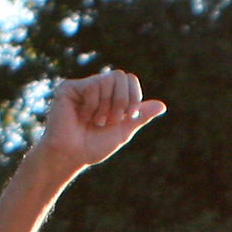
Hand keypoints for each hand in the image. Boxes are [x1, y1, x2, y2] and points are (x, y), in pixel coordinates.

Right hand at [35, 68, 162, 171]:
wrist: (71, 155)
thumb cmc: (93, 146)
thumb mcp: (123, 131)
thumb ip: (140, 116)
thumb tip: (162, 106)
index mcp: (110, 96)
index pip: (129, 80)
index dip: (134, 95)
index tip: (130, 116)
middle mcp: (96, 87)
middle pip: (120, 76)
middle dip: (122, 100)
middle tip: (113, 119)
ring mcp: (82, 86)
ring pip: (107, 80)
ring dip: (106, 106)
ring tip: (96, 121)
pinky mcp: (69, 88)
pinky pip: (92, 86)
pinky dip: (92, 106)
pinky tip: (82, 117)